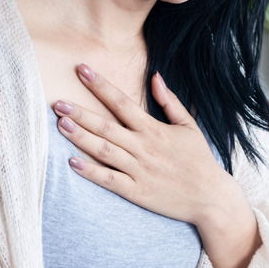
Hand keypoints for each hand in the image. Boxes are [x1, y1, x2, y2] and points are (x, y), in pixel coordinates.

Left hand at [52, 63, 245, 227]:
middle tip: (57, 102)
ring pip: (104, 150)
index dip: (100, 85)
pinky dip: (91, 172)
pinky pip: (109, 180)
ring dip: (81, 137)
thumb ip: (171, 101)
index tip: (81, 69)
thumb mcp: (189, 126)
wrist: (211, 197)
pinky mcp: (137, 191)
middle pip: (106, 126)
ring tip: (60, 124)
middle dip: (81, 113)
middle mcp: (144, 147)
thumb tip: (155, 77)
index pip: (122, 102)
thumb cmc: (200, 161)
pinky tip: (72, 162)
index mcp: (154, 129)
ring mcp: (139, 170)